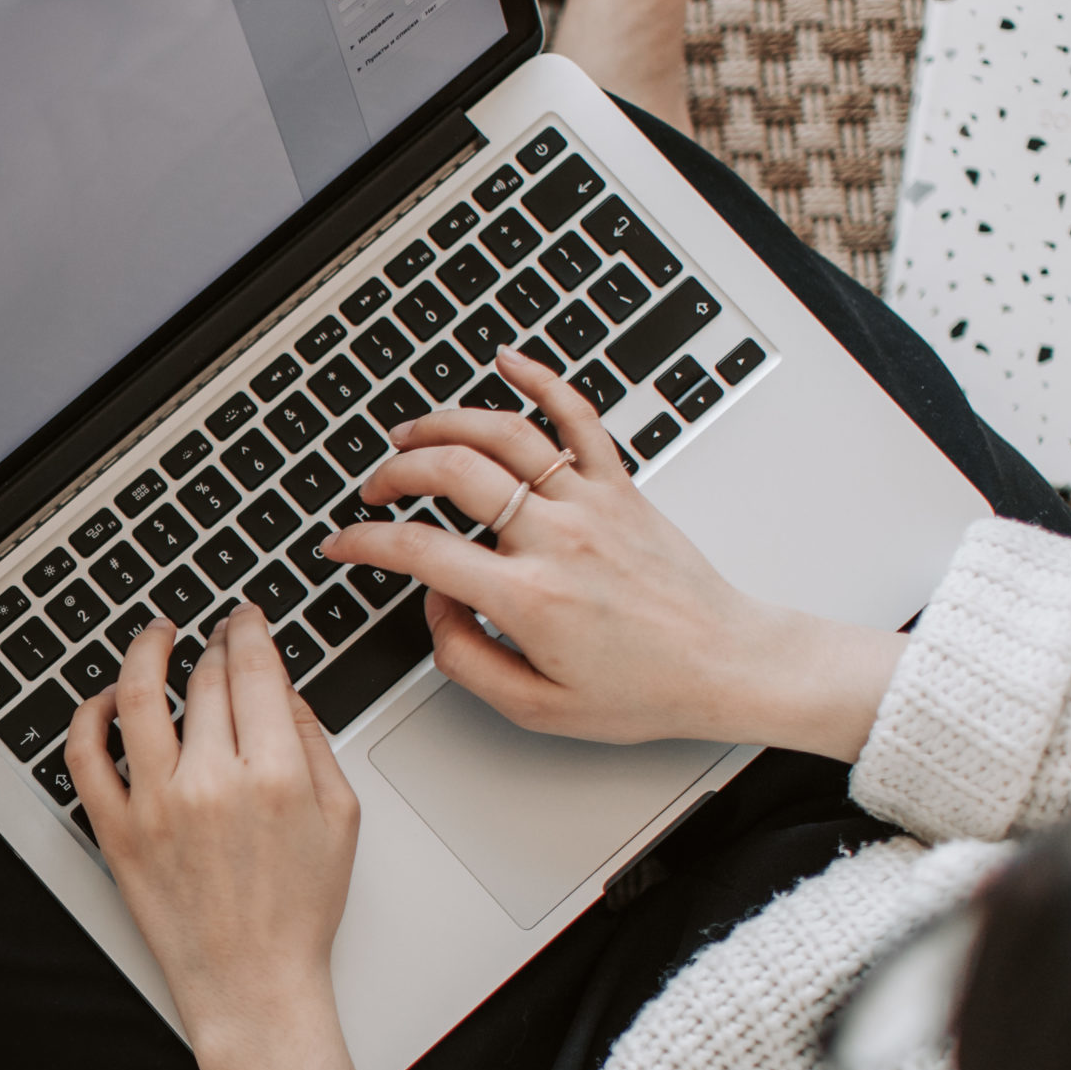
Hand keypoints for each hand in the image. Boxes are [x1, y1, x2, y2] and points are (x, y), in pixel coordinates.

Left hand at [65, 604, 371, 1069]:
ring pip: (140, 697)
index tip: (245, 617)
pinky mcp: (116, 831)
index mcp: (275, 774)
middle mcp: (212, 782)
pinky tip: (108, 699)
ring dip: (145, 653)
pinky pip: (85, 756)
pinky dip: (90, 716)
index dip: (248, 630)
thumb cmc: (298, 910)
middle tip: (215, 634)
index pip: (254, 669)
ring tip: (155, 636)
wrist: (252, 984)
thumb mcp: (340, 817)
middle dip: (212, 644)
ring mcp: (156, 805)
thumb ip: (312, 741)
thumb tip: (281, 688)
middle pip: (204, 679)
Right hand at [324, 350, 903, 758]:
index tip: (342, 543)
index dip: (364, 543)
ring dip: (445, 423)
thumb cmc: (645, 689)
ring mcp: (591, 504)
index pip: (420, 553)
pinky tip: (509, 360)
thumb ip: (466, 659)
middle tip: (375, 491)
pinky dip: (542, 379)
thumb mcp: (538, 708)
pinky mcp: (621, 487)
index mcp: (530, 598)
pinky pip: (578, 417)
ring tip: (411, 433)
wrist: (729, 664)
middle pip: (453, 474)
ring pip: (504, 434)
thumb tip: (436, 607)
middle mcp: (558, 538)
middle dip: (395, 474)